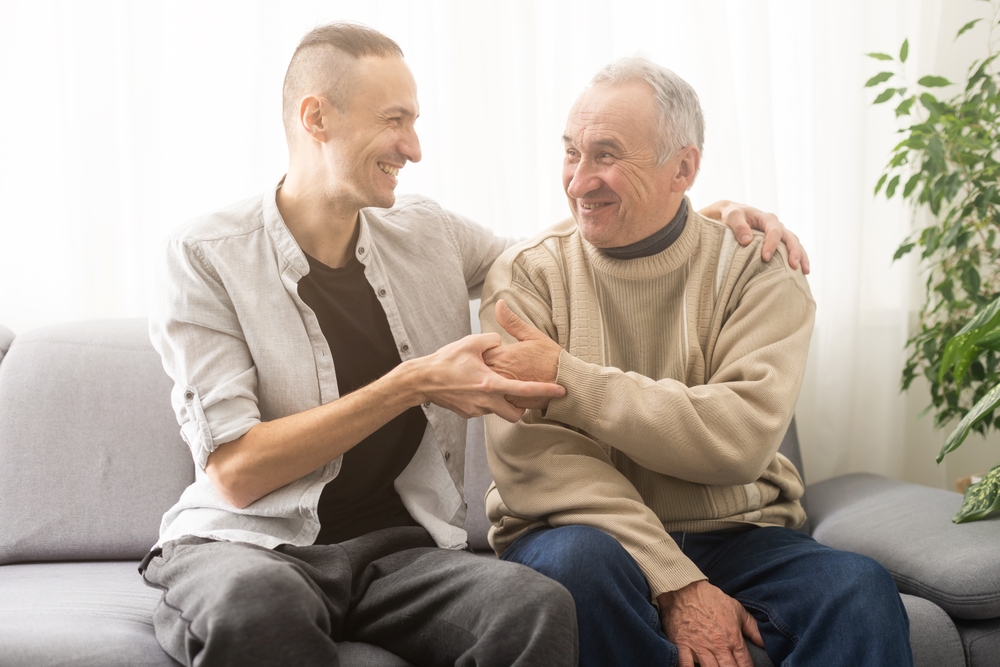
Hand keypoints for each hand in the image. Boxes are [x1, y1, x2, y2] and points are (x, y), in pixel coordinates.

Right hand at [416, 332, 564, 421]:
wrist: (422, 380)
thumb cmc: (446, 361)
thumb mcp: (471, 343)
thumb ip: (492, 340)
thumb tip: (501, 343)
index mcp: (490, 384)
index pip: (525, 389)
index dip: (545, 391)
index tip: (561, 391)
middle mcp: (485, 401)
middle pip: (515, 414)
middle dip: (522, 408)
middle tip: (521, 396)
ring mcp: (476, 410)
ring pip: (498, 411)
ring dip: (501, 402)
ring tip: (493, 385)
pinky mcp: (467, 414)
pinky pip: (483, 409)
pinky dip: (485, 400)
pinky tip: (475, 387)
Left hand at [482, 300, 563, 409]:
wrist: (568, 381)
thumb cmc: (552, 357)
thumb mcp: (532, 335)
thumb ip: (511, 321)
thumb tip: (499, 304)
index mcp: (503, 355)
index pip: (478, 353)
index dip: (480, 352)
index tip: (486, 352)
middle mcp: (500, 374)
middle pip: (478, 371)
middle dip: (480, 368)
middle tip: (483, 366)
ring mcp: (505, 390)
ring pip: (485, 388)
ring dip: (486, 383)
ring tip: (492, 379)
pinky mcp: (511, 403)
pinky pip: (495, 402)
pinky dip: (496, 397)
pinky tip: (502, 392)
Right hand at [657, 580, 763, 666]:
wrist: (685, 588)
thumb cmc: (711, 599)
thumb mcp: (737, 609)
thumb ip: (752, 627)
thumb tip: (764, 643)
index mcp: (733, 637)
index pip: (745, 664)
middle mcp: (718, 645)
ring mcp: (699, 647)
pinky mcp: (682, 645)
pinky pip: (686, 665)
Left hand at [700, 200, 809, 273]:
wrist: (733, 216)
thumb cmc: (732, 215)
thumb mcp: (732, 216)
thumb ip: (738, 226)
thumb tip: (747, 240)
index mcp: (767, 218)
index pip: (774, 231)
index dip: (772, 244)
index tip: (765, 257)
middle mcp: (777, 226)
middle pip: (791, 238)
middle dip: (794, 252)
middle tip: (794, 266)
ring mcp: (780, 235)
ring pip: (795, 244)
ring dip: (801, 257)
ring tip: (805, 271)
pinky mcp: (778, 243)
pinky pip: (791, 250)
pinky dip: (798, 259)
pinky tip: (801, 272)